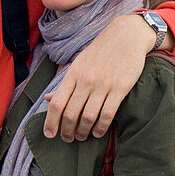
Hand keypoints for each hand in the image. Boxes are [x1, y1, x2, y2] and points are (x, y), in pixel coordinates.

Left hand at [43, 14, 155, 140]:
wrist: (126, 36)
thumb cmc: (100, 52)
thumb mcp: (78, 64)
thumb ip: (66, 84)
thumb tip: (48, 99)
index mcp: (73, 74)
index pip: (57, 103)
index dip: (51, 121)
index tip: (49, 134)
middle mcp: (86, 80)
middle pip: (71, 113)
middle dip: (67, 130)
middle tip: (67, 139)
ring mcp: (103, 85)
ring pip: (89, 116)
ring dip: (83, 131)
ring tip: (81, 137)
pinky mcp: (120, 88)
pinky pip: (108, 113)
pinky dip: (101, 127)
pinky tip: (99, 133)